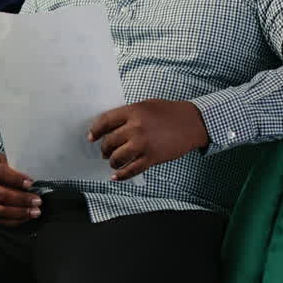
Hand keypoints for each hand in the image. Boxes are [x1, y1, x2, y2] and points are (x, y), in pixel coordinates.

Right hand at [0, 153, 39, 226]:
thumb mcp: (2, 160)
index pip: (1, 174)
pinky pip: (1, 221)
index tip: (30, 183)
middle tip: (37, 200)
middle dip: (22, 199)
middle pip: (2, 195)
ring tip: (35, 211)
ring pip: (2, 211)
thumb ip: (14, 166)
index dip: (16, 179)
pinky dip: (16, 220)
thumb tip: (32, 179)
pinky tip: (27, 217)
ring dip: (21, 212)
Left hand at [88, 99, 208, 180]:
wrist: (192, 123)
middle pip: (110, 141)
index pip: (105, 121)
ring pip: (117, 157)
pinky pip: (132, 170)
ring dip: (112, 161)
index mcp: (132, 112)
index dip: (95, 130)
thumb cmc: (168, 112)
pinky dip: (122, 175)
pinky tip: (116, 176)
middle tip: (104, 151)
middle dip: (104, 148)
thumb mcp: (145, 106)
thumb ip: (128, 115)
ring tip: (112, 161)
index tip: (91, 137)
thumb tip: (110, 127)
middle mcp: (135, 128)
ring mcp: (143, 144)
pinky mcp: (152, 157)